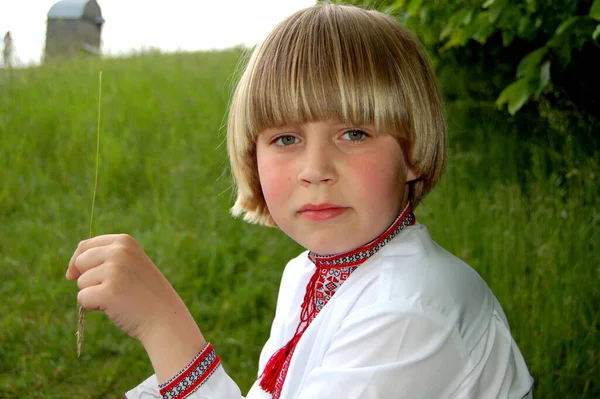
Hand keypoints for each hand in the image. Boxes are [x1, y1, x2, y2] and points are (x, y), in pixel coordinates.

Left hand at [67, 234, 206, 380]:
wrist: (165, 317)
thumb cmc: (144, 292)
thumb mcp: (129, 264)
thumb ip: (105, 258)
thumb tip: (70, 272)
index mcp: (124, 241)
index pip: (86, 246)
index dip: (79, 262)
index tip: (78, 274)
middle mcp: (119, 252)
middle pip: (80, 262)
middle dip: (89, 278)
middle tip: (113, 288)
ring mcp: (114, 270)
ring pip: (81, 282)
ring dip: (95, 293)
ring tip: (120, 297)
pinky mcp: (108, 291)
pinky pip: (83, 298)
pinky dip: (93, 307)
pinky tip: (115, 307)